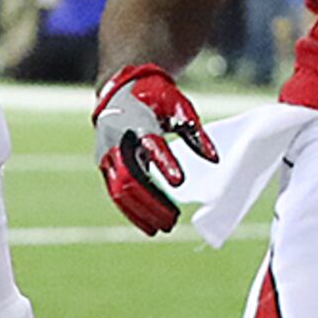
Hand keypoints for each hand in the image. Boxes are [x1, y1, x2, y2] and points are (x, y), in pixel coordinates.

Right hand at [94, 61, 216, 236]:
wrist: (118, 90)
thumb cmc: (155, 97)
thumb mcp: (178, 106)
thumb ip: (195, 132)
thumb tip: (214, 159)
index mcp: (137, 121)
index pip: (152, 145)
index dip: (166, 163)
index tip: (180, 181)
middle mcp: (117, 140)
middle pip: (131, 178)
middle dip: (151, 202)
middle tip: (172, 221)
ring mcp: (106, 154)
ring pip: (120, 191)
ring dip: (140, 212)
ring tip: (162, 228)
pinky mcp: (103, 165)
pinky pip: (115, 192)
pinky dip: (130, 210)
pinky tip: (147, 224)